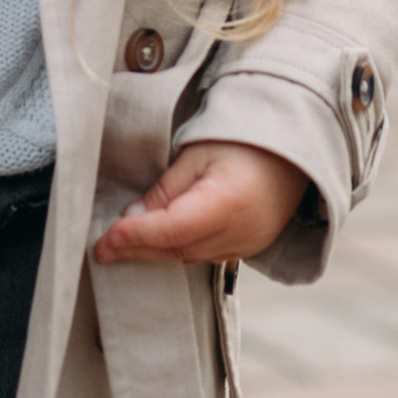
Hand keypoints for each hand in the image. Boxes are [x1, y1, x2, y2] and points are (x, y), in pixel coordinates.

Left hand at [94, 140, 307, 268]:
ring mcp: (249, 244)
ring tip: (122, 244)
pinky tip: (158, 243)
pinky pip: (206, 256)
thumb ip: (166, 189)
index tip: (103, 240)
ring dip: (154, 252)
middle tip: (102, 249)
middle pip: (176, 249)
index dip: (134, 236)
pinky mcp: (251, 247)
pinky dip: (178, 251)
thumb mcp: (198, 153)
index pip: (170, 230)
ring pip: (189, 257)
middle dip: (136, 248)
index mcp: (228, 202)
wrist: (296, 147)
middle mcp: (241, 232)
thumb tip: (132, 218)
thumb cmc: (245, 140)